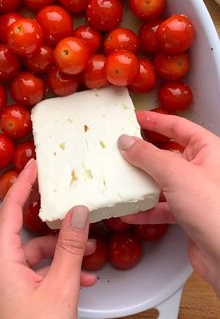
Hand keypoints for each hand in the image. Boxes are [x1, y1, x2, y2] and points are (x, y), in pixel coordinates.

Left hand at [0, 159, 95, 318]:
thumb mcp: (59, 289)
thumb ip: (70, 248)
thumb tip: (78, 213)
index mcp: (0, 260)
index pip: (10, 209)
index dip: (22, 184)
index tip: (34, 166)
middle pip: (16, 225)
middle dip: (39, 211)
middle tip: (55, 193)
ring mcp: (7, 280)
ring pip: (32, 250)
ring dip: (59, 247)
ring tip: (86, 247)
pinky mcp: (17, 292)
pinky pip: (37, 269)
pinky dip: (58, 268)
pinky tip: (82, 276)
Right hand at [118, 111, 219, 296]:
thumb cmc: (214, 210)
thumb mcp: (175, 174)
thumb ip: (148, 156)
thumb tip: (127, 142)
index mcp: (208, 149)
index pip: (178, 126)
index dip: (156, 121)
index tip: (136, 118)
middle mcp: (204, 168)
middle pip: (168, 154)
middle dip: (144, 154)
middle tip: (123, 150)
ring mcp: (197, 192)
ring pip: (164, 181)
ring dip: (142, 183)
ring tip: (121, 180)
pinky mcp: (190, 214)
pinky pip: (163, 206)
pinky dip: (147, 209)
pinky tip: (131, 212)